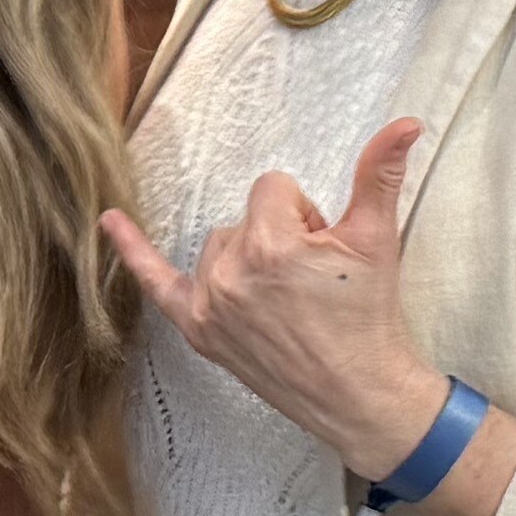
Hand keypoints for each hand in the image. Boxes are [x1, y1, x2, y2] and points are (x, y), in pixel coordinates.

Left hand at [104, 122, 453, 479]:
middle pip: (247, 217)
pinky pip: (156, 284)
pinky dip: (132, 253)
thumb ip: (380, 174)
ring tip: (286, 298)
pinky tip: (109, 222)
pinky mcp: (199, 330)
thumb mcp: (377, 239)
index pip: (274, 188)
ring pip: (220, 246)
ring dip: (247, 258)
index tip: (323, 250)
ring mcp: (209, 304)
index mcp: (270, 244)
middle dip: (280, 236)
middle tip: (312, 281)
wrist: (360, 393)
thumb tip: (406, 123)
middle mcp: (230, 272)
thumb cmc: (369, 317)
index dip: (305, 214)